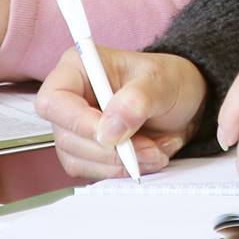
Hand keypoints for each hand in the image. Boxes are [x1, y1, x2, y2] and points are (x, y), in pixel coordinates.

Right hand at [35, 47, 206, 179]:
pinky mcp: (85, 151)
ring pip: (77, 159)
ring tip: (154, 150)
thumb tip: (108, 130)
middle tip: (149, 147)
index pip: (53, 100)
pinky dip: (120, 170)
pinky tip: (145, 156)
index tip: (113, 134)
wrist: (184, 104)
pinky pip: (91, 171)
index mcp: (78, 68)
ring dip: (119, 163)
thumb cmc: (169, 81)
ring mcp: (75, 127)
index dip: (78, 122)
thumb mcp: (162, 82)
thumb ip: (136, 100)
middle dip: (110, 149)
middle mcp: (70, 98)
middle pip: (65, 136)